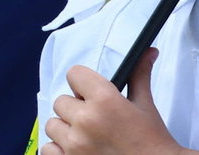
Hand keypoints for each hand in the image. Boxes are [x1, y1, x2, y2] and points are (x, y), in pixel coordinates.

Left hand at [43, 51, 184, 154]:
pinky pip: (47, 149)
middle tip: (93, 118)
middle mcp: (86, 121)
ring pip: (52, 125)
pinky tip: (76, 150)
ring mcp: (75, 146)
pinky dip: (58, 150)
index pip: (74, 74)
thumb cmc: (151, 142)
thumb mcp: (145, 105)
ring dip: (65, 129)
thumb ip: (139, 75)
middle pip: (61, 101)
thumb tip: (148, 53)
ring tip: (85, 136)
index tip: (89, 91)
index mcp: (104, 100)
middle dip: (75, 107)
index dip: (83, 82)